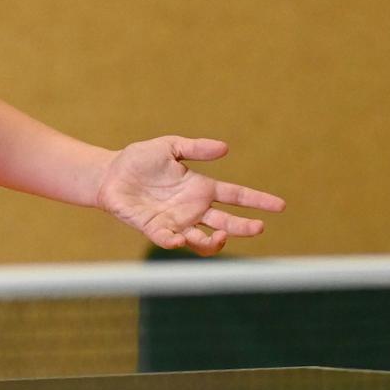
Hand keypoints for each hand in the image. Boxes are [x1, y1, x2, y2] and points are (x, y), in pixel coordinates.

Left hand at [97, 137, 284, 255]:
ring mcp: (175, 221)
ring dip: (214, 241)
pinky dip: (175, 242)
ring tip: (222, 235)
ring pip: (202, 240)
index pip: (236, 196)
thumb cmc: (139, 160)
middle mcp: (192, 208)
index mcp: (200, 188)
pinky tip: (180, 239)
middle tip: (258, 227)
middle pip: (226, 222)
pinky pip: (169, 240)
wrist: (109, 175)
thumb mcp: (169, 147)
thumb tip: (225, 148)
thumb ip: (195, 148)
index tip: (280, 205)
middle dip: (243, 227)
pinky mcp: (154, 229)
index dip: (257, 201)